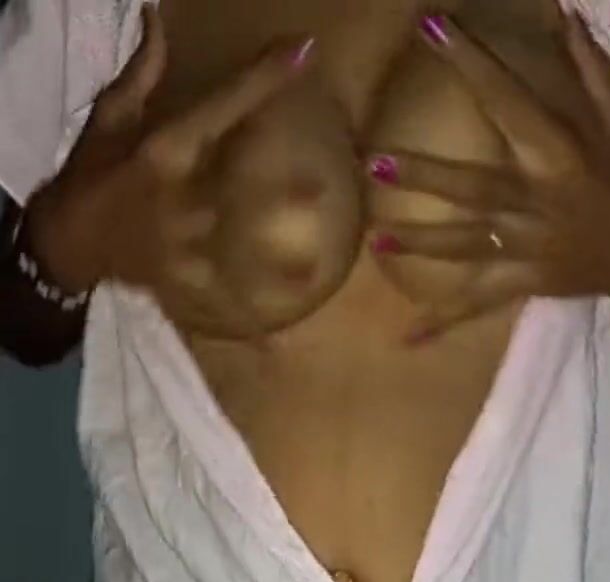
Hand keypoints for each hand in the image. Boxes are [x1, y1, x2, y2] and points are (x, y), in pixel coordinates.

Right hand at [25, 6, 314, 338]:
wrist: (66, 242)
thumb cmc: (94, 174)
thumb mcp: (111, 118)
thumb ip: (143, 73)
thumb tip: (155, 20)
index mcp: (166, 149)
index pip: (222, 105)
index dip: (262, 79)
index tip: (300, 53)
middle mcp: (178, 196)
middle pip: (237, 186)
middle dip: (276, 186)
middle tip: (320, 187)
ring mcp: (182, 242)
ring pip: (237, 246)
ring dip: (274, 256)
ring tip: (311, 262)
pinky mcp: (184, 276)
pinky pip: (225, 290)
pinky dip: (256, 300)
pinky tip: (292, 302)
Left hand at [368, 10, 609, 337]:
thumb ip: (591, 69)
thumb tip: (563, 16)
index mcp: (557, 156)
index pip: (507, 101)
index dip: (471, 64)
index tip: (432, 31)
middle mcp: (534, 203)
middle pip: (471, 186)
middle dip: (424, 175)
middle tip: (374, 161)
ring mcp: (525, 248)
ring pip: (464, 245)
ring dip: (419, 241)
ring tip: (375, 236)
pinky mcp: (521, 282)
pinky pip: (478, 304)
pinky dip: (444, 323)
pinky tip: (407, 338)